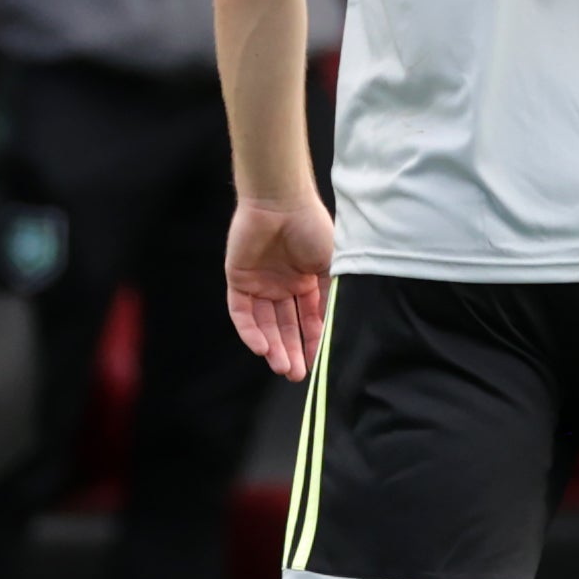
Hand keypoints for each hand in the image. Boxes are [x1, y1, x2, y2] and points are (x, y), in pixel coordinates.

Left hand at [224, 189, 336, 378]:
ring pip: (265, 324)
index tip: (319, 364)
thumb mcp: (333, 265)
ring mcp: (260, 283)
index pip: (310, 319)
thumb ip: (333, 296)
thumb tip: (340, 328)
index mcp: (307, 280)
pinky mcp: (238, 280)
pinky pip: (242, 313)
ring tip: (282, 367)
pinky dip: (250, 331)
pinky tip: (261, 348)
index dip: (314, 342)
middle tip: (295, 375)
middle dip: (291, 351)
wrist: (280, 203)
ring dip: (273, 346)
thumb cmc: (313, 228)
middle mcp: (283, 285)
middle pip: (286, 326)